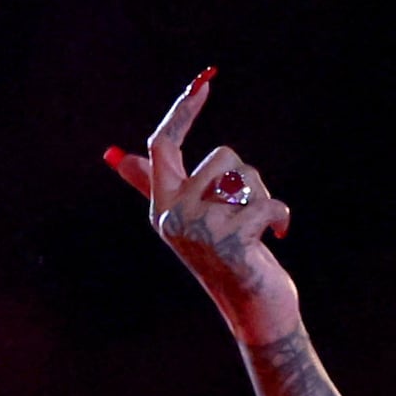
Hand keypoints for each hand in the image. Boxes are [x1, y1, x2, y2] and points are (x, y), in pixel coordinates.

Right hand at [101, 71, 293, 333]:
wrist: (255, 312)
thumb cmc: (230, 262)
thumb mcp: (192, 219)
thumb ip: (153, 185)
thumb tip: (115, 155)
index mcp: (162, 206)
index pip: (162, 145)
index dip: (182, 112)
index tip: (203, 83)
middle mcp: (173, 217)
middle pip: (220, 157)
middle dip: (247, 177)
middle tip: (248, 214)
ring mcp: (199, 231)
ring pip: (245, 175)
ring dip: (264, 196)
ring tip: (259, 229)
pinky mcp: (230, 243)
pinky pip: (265, 202)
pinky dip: (281, 216)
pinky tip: (278, 236)